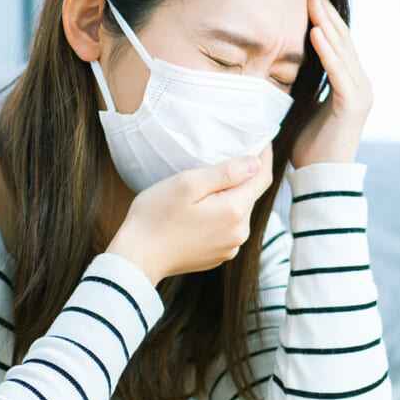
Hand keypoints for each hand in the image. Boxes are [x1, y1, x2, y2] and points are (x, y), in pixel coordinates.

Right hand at [106, 143, 274, 285]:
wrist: (135, 258)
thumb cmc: (156, 217)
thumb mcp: (187, 183)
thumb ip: (226, 172)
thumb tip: (256, 163)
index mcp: (234, 211)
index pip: (262, 177)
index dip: (263, 156)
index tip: (260, 140)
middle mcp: (239, 232)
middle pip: (250, 195)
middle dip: (243, 177)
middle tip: (224, 160)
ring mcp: (229, 247)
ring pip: (239, 212)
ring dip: (230, 197)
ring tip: (207, 187)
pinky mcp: (218, 256)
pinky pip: (228, 228)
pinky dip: (221, 215)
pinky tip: (200, 211)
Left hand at [290, 0, 373, 167]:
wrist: (320, 177)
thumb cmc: (308, 144)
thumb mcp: (303, 104)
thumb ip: (303, 82)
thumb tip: (283, 62)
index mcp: (349, 81)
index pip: (335, 41)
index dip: (322, 16)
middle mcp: (360, 82)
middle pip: (341, 38)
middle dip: (324, 11)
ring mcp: (361, 92)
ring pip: (341, 50)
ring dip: (325, 23)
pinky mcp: (354, 105)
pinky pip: (339, 72)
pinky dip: (327, 52)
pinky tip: (315, 33)